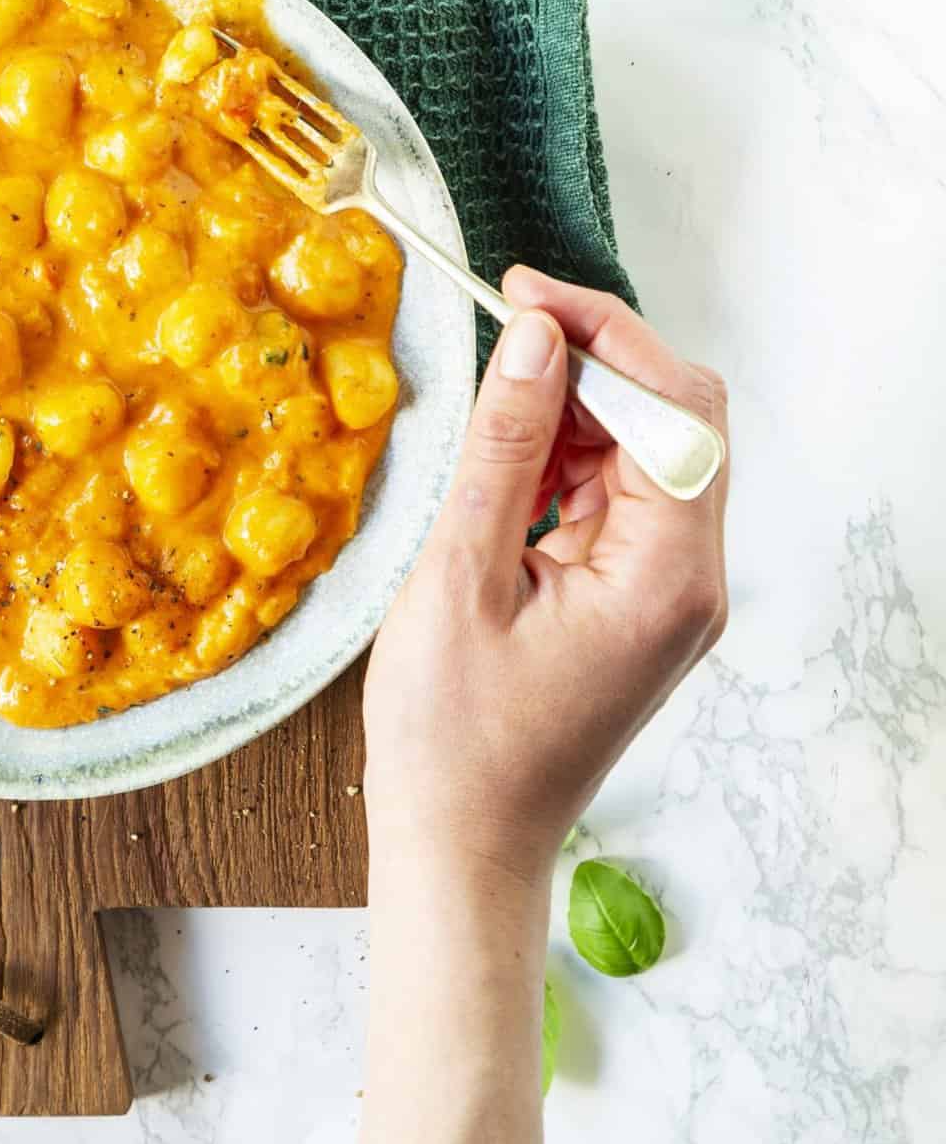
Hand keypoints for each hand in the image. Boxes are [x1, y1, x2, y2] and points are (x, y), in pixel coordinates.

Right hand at [364, 266, 729, 890]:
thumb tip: (536, 340)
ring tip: (492, 395)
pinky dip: (567, 459)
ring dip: (576, 409)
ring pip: (646, 454)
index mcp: (668, 576)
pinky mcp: (635, 602)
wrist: (460, 848)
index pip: (677, 409)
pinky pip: (616, 498)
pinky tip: (506, 453)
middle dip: (595, 363)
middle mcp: (690, 580)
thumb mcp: (460, 575)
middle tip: (504, 326)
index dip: (607, 335)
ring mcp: (667, 594)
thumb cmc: (453, 739)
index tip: (524, 295)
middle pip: (676, 423)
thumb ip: (506, 447)